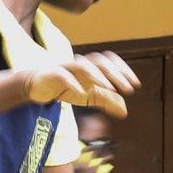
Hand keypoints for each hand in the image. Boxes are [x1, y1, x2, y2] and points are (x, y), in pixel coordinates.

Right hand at [25, 52, 139, 118]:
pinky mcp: (51, 75)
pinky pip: (62, 76)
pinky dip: (73, 83)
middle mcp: (80, 63)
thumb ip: (107, 100)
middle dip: (116, 74)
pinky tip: (82, 93)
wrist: (36, 86)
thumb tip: (125, 111)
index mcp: (91, 66)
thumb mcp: (89, 96)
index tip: (136, 84)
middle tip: (129, 88)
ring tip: (109, 88)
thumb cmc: (65, 87)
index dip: (124, 70)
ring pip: (83, 64)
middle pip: (100, 61)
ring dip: (98, 75)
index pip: (110, 61)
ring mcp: (65, 67)